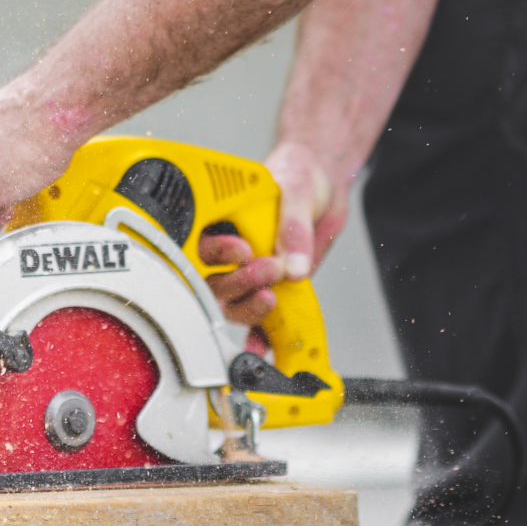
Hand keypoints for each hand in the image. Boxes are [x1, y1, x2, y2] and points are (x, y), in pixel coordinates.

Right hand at [198, 143, 347, 334]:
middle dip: (237, 282)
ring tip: (270, 297)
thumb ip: (294, 227)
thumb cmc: (301, 175)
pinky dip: (258, 339)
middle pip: (213, 281)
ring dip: (246, 306)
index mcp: (221, 220)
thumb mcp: (298, 191)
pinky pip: (256, 320)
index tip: (242, 250)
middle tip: (269, 269)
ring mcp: (246, 273)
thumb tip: (293, 266)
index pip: (201, 244)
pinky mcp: (267, 289)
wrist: (325, 189)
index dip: (216, 253)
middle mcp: (228, 252)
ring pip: (230, 303)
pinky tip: (261, 350)